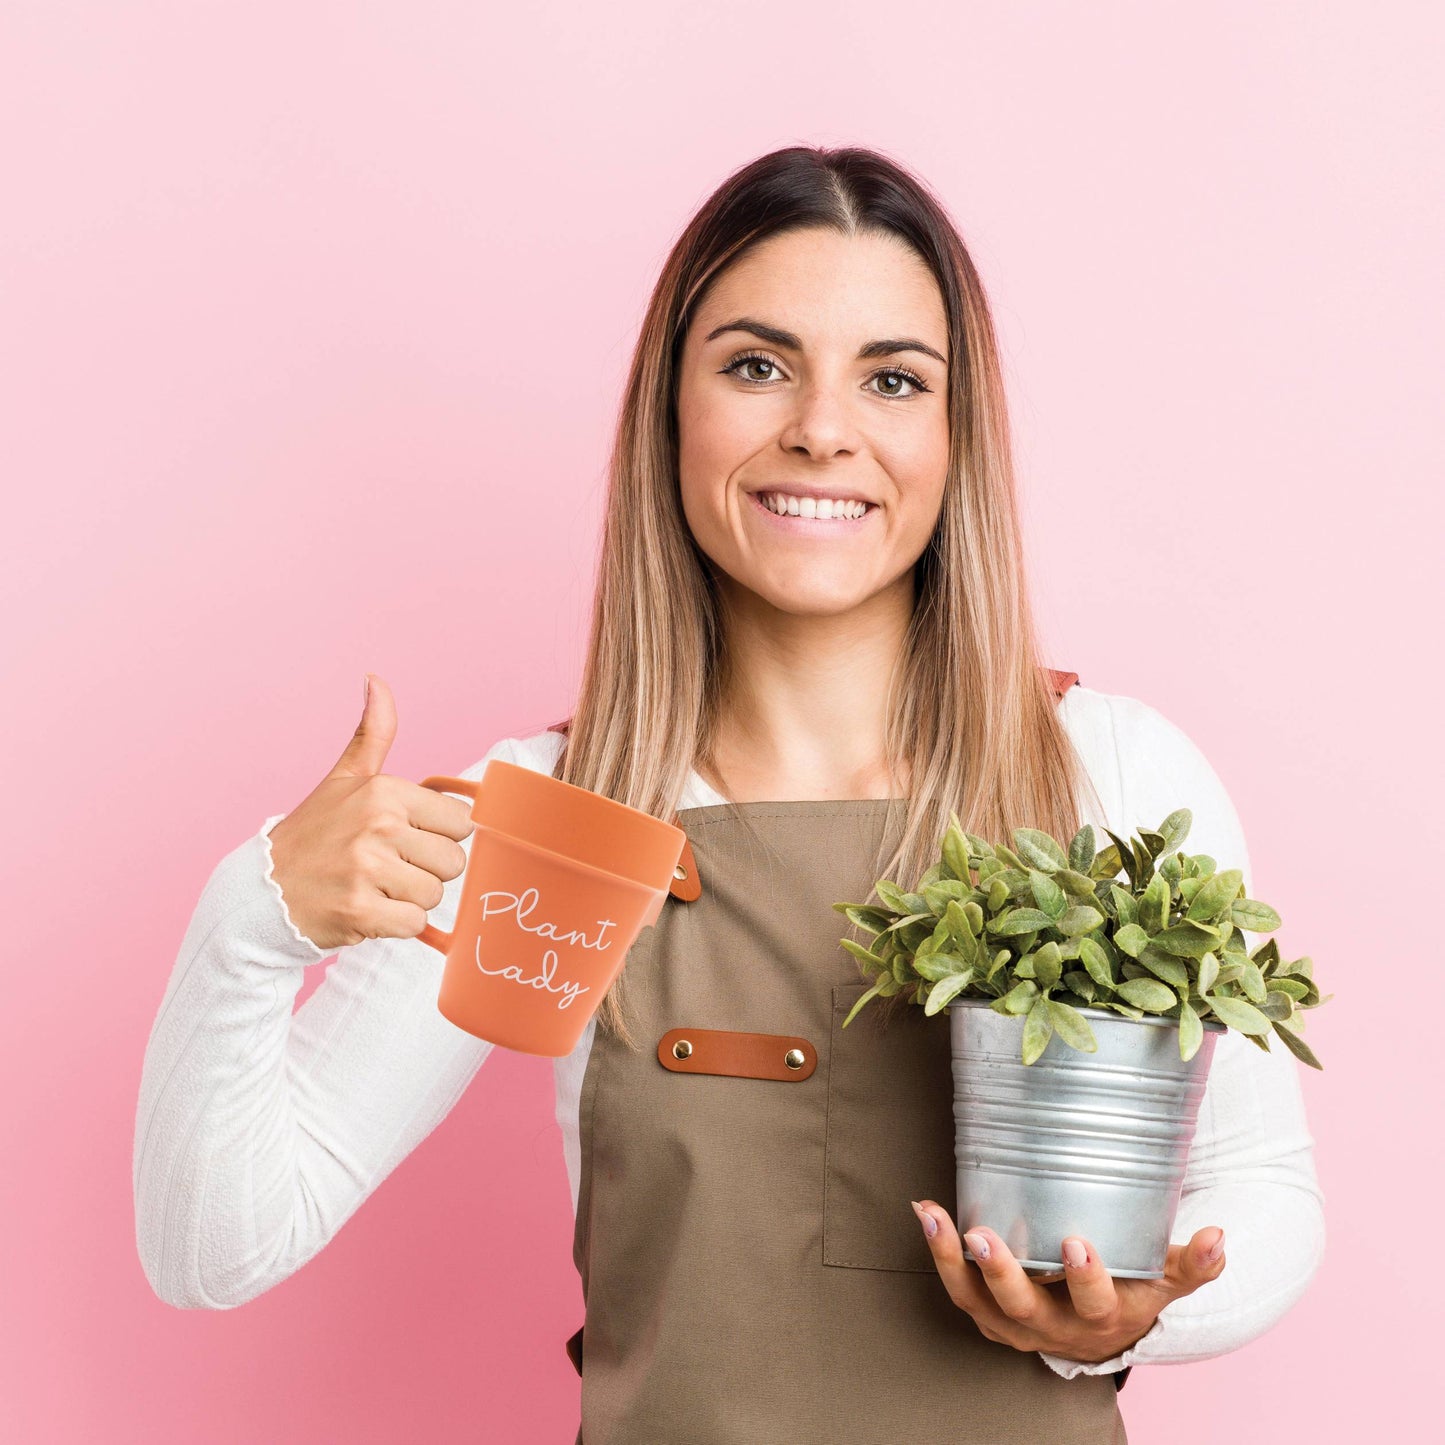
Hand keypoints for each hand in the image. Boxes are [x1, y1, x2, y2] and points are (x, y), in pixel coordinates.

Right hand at [266, 674, 476, 950]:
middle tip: (386, 869)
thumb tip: (376, 679)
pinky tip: (367, 910)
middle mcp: (377, 825)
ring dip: (409, 901)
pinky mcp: (359, 911)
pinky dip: (396, 926)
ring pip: (434, 895)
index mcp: (383, 791)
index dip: (436, 836)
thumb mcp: (344, 779)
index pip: (460, 822)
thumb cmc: (314, 835)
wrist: (261, 891)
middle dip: (425, 871)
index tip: (403, 840)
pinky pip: (414, 925)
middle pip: (453, 862)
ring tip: (373, 889)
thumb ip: (372, 732)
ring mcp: (367, 869)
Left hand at [910, 1199, 1226, 1363]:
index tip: (1077, 1242)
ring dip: (951, 1259)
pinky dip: (939, 1252)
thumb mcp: (1164, 1281)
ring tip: (932, 1214)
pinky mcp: (987, 1312)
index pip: (1094, 1304)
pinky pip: (958, 1286)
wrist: (1098, 1336)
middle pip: (1024, 1307)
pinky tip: (925, 1210)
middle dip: (1003, 1273)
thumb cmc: (1131, 1293)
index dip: (1086, 1279)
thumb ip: (1192, 1263)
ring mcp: (1014, 1322)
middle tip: (984, 1236)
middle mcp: (1052, 1326)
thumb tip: (1219, 1235)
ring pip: (976, 1300)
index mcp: (1100, 1317)